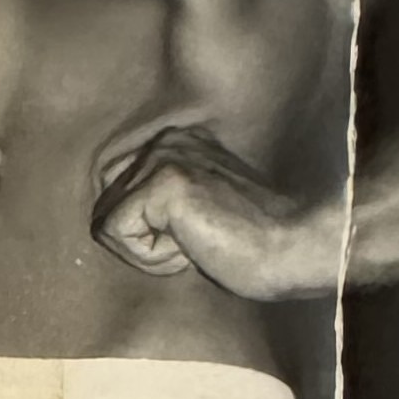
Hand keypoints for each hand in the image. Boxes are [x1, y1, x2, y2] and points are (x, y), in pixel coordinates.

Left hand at [91, 126, 345, 298]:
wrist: (291, 248)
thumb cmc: (253, 245)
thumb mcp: (195, 215)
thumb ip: (157, 208)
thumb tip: (108, 225)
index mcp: (173, 143)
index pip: (115, 196)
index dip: (148, 233)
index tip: (200, 234)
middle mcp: (164, 141)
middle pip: (107, 210)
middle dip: (145, 243)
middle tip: (199, 241)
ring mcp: (161, 159)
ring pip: (109, 225)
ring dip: (151, 252)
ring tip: (199, 242)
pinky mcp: (161, 184)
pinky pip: (117, 235)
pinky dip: (152, 256)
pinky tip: (194, 246)